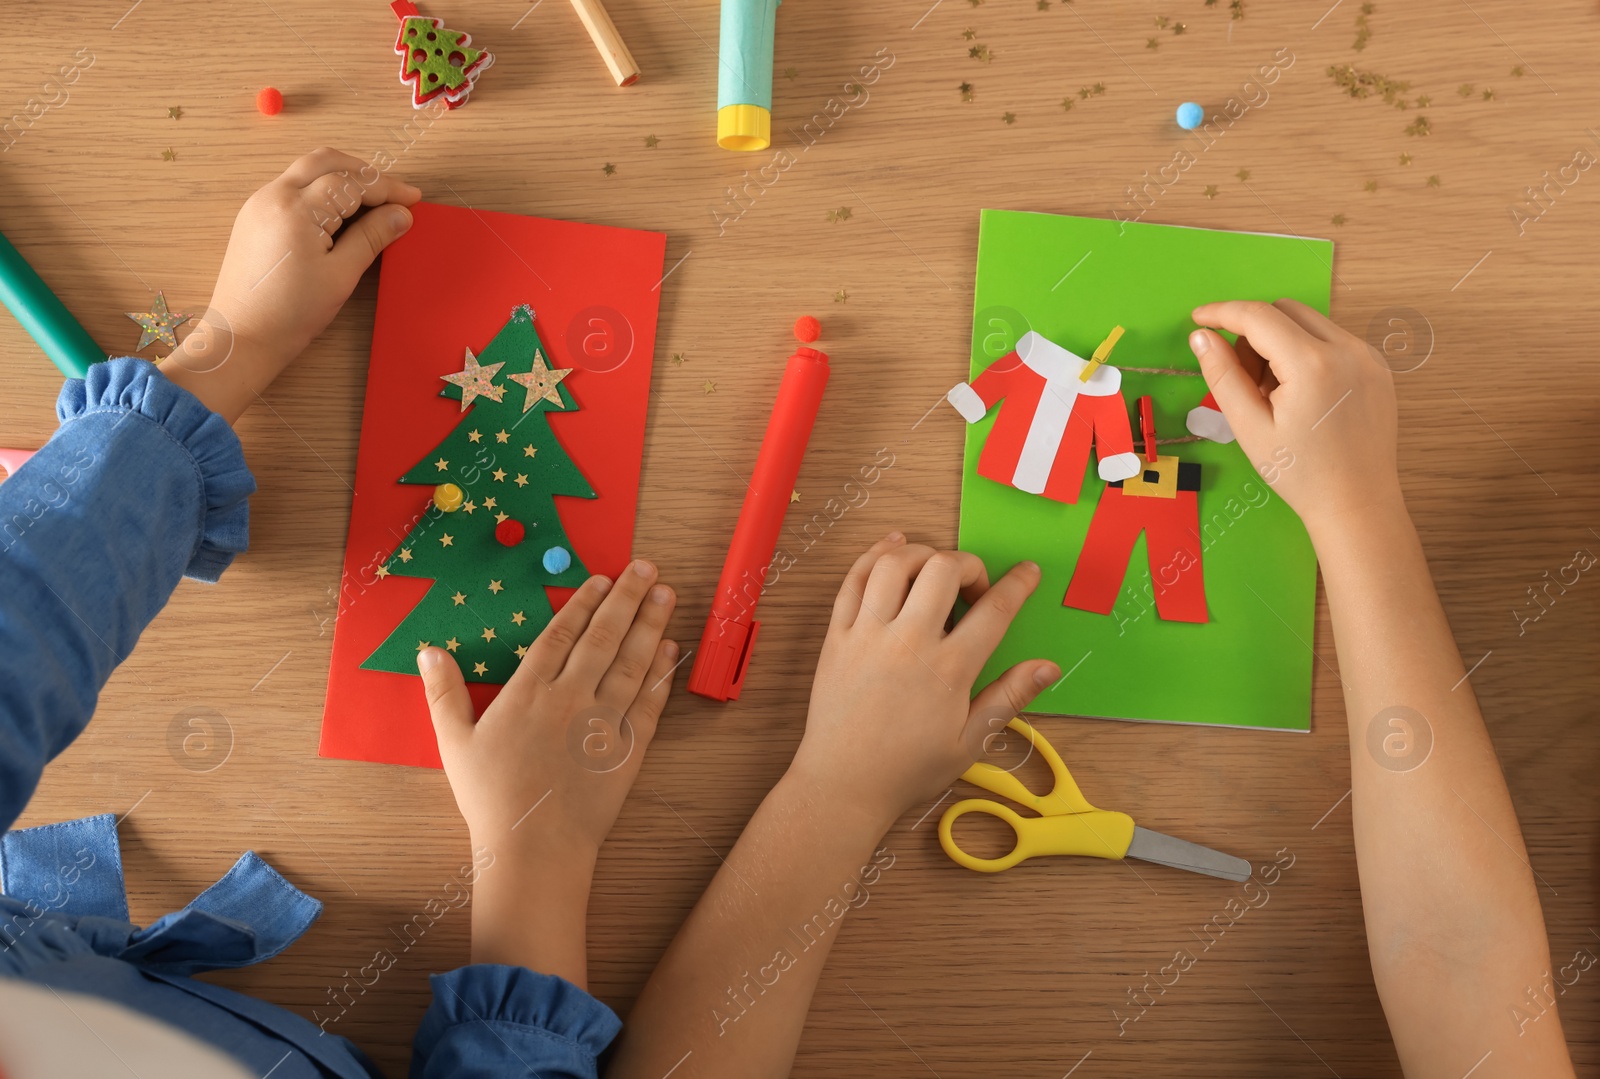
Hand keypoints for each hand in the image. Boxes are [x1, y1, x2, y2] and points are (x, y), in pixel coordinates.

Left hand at [160, 147, 421, 422]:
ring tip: (370, 203)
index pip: (350, 182)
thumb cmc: (292, 312)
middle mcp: (274, 195)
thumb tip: (401, 214)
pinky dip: (320, 190)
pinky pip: (292, 188)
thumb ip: (372, 237)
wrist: (242, 336)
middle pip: (325, 161)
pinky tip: (338, 214)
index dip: (386, 187)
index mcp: (297, 209)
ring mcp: (259, 203)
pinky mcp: (253, 216)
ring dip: (341, 177)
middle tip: (392, 192)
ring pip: (307, 171)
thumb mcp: (341, 275)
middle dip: (363, 171)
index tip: (413, 198)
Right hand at [418, 561, 678, 863]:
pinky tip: (669, 648)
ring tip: (665, 594)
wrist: (534, 847)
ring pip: (631, 662)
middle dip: (627, 598)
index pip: (561, 634)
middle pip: (603, 637)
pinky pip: (648, 703)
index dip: (583, 602)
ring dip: (650, 624)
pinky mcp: (627, 749)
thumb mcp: (454, 743)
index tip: (601, 577)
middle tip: (647, 568)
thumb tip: (428, 652)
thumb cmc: (491, 799)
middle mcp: (570, 698)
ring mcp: (602, 722)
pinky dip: (660, 673)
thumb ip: (443, 692)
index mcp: (528, 693)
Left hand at [788, 534, 1059, 834]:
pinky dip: (875, 554)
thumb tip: (1049, 666)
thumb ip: (1010, 697)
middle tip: (972, 588)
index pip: (994, 609)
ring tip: (933, 574)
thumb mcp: (970, 742)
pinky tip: (893, 548)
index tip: (1027, 572)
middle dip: (969, 565)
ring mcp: (867, 634)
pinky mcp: (837, 635)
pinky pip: (854, 578)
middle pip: (944, 568)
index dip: (1018, 583)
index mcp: (948, 670)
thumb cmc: (908, 769)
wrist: (844, 784)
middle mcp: (907, 643)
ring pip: (895, 563)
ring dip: (922, 555)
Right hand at [1188, 299, 1399, 535]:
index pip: (1258, 316)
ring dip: (1281, 342)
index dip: (1222, 312)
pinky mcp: (1378, 367)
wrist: (1358, 504)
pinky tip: (1302, 394)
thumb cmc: (1300, 474)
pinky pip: (1333, 340)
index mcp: (1312, 364)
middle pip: (1285, 311)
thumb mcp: (1250, 428)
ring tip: (1274, 393)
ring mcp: (1368, 356)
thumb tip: (1201, 336)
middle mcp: (1347, 349)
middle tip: (1244, 378)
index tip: (1198, 318)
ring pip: (1310, 323)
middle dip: (1253, 332)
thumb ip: (1223, 375)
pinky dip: (1307, 352)